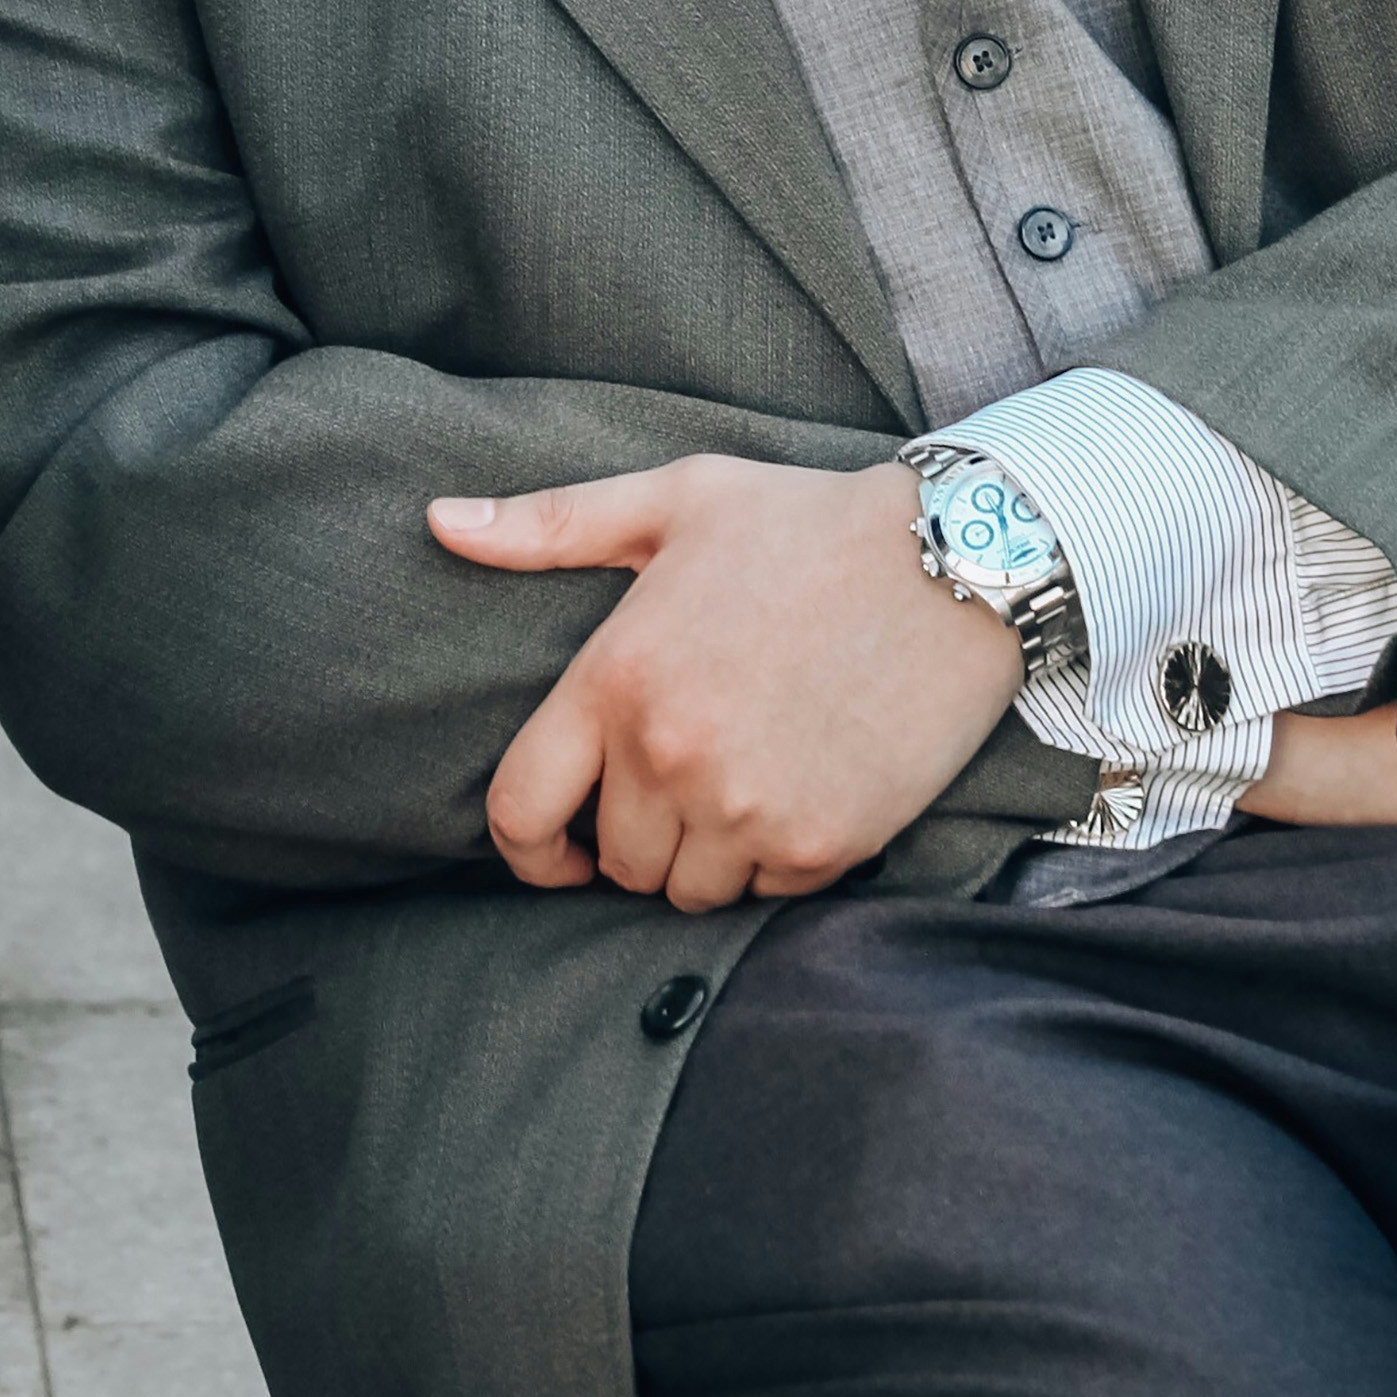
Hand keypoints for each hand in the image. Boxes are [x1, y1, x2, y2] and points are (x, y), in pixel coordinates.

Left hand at [430, 457, 1022, 911]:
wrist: (955, 561)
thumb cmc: (805, 523)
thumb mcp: (673, 500)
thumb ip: (547, 525)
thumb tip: (440, 521)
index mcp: (615, 680)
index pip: (520, 810)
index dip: (524, 848)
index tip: (553, 846)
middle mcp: (670, 757)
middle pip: (613, 864)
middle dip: (633, 836)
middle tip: (679, 784)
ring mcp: (747, 808)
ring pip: (686, 893)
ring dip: (701, 858)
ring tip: (737, 788)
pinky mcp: (824, 842)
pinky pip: (767, 895)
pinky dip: (774, 863)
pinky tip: (798, 792)